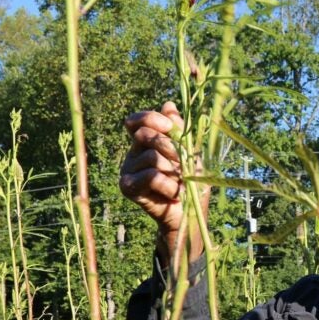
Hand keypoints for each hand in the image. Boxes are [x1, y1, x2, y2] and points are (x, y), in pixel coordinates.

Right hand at [120, 102, 207, 260]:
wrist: (188, 214)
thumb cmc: (190, 182)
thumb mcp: (190, 152)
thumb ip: (179, 130)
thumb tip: (168, 105)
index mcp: (145, 142)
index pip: (139, 120)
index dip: (153, 119)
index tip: (170, 127)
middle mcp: (133, 153)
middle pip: (145, 136)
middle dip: (171, 148)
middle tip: (184, 164)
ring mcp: (127, 170)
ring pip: (152, 158)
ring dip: (174, 171)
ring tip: (180, 183)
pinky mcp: (127, 187)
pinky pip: (151, 177)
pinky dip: (169, 186)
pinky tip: (173, 194)